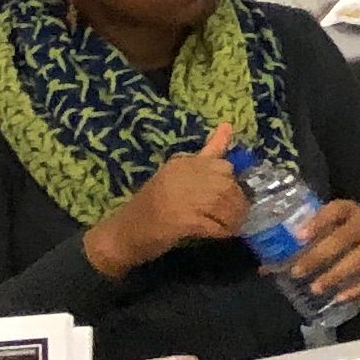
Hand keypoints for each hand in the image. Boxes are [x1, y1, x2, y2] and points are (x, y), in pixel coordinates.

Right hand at [84, 126, 247, 281]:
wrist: (122, 234)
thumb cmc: (151, 206)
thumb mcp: (177, 175)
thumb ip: (205, 155)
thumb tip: (229, 125)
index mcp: (182, 163)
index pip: (223, 165)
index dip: (232, 183)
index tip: (230, 196)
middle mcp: (183, 175)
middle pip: (228, 185)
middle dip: (237, 202)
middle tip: (233, 216)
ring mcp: (183, 197)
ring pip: (225, 204)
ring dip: (232, 219)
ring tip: (228, 227)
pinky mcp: (183, 220)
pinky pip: (215, 225)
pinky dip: (222, 231)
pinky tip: (218, 234)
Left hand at [288, 198, 359, 308]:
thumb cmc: (351, 230)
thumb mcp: (333, 225)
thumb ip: (309, 238)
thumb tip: (271, 263)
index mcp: (350, 211)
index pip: (335, 211)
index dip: (317, 223)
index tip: (299, 237)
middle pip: (343, 238)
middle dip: (318, 256)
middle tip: (298, 272)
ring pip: (358, 259)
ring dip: (335, 275)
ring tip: (316, 288)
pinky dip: (356, 289)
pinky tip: (339, 298)